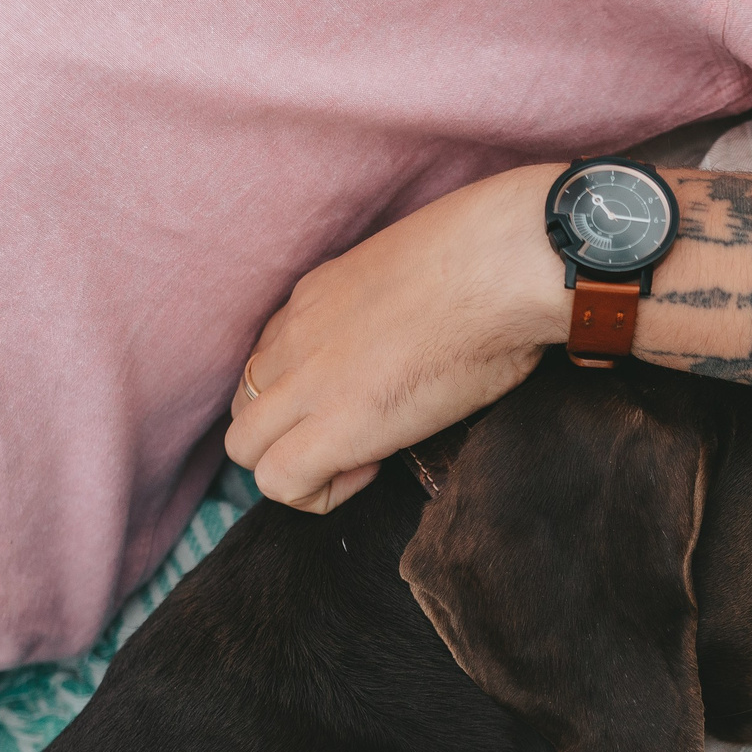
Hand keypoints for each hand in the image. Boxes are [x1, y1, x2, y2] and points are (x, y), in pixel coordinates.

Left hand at [227, 164, 567, 511]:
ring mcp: (308, 379)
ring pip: (243, 447)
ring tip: (358, 460)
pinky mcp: (336, 424)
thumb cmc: (493, 260)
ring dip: (292, 464)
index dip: (306, 391)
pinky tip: (369, 470)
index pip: (270, 357)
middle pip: (242, 404)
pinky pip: (279, 479)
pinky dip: (315, 491)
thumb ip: (391, 305)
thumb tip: (414, 334)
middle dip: (285, 433)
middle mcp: (297, 335)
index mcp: (317, 294)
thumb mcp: (415, 272)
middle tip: (351, 437)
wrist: (508, 264)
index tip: (359, 395)